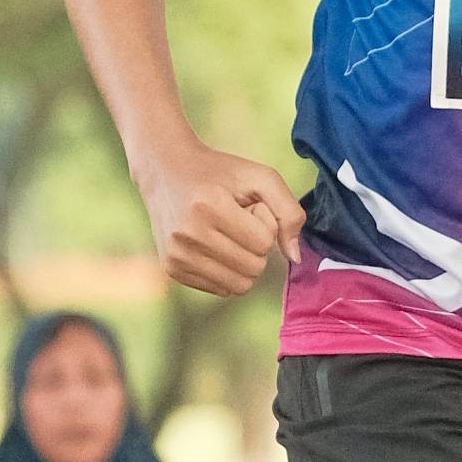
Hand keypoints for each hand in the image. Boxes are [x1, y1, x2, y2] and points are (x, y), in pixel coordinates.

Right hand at [138, 132, 305, 299]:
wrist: (166, 171)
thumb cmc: (220, 173)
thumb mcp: (261, 178)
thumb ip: (289, 212)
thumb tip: (294, 257)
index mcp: (210, 206)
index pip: (264, 243)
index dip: (264, 225)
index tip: (247, 207)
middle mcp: (188, 234)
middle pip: (254, 267)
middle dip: (256, 247)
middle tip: (237, 222)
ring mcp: (177, 254)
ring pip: (239, 285)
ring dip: (243, 262)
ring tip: (226, 234)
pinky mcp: (172, 268)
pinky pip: (221, 289)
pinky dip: (226, 271)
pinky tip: (213, 246)